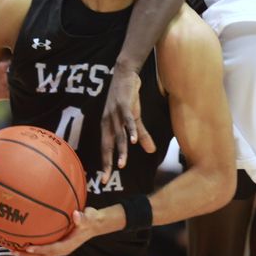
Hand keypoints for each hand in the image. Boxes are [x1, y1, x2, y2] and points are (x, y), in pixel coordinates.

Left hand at [13, 208, 100, 255]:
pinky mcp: (57, 244)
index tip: (27, 247)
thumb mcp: (89, 218)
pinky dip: (32, 246)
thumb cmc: (90, 220)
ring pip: (41, 254)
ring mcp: (59, 248)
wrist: (94, 224)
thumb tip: (76, 214)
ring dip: (27, 253)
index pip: (51, 249)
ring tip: (13, 249)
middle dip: (28, 255)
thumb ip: (82, 217)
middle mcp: (62, 249)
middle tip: (13, 251)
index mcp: (67, 246)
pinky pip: (42, 248)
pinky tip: (23, 239)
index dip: (40, 249)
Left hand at [100, 67, 154, 183]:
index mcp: (108, 127)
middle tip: (107, 178)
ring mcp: (115, 114)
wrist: (125, 74)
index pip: (106, 148)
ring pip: (118, 136)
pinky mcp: (123, 105)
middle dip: (108, 162)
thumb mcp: (135, 118)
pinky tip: (134, 142)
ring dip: (121, 150)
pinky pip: (127, 121)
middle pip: (108, 145)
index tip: (104, 180)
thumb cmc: (127, 98)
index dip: (105, 164)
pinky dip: (131, 131)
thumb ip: (141, 135)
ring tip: (122, 165)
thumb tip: (151, 151)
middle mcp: (108, 122)